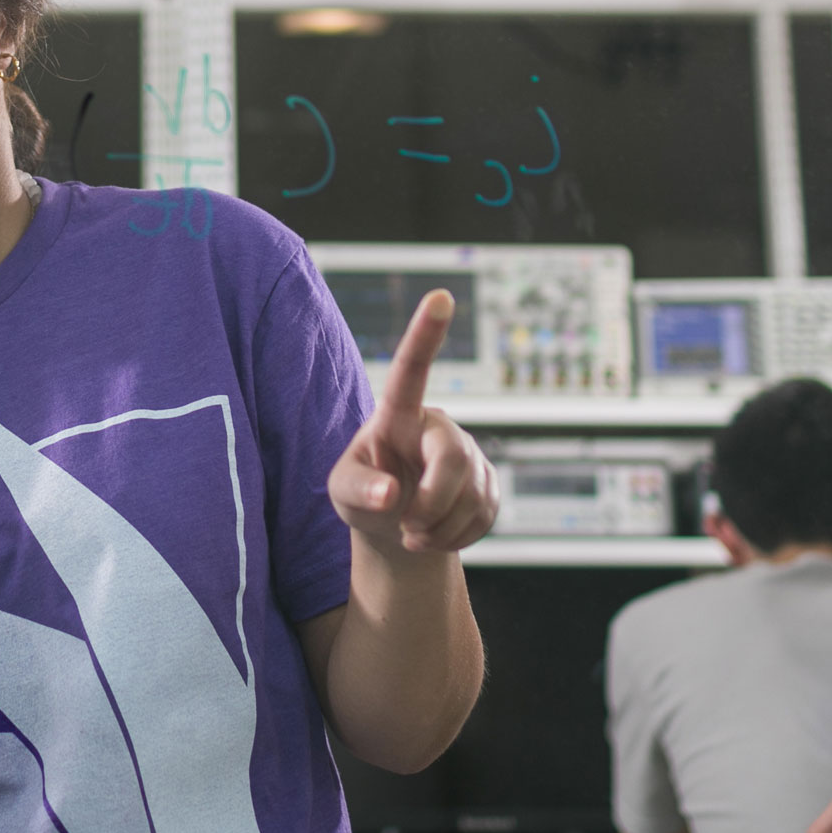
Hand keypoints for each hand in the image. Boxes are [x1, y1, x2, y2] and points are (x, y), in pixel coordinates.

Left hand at [328, 290, 498, 554]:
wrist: (394, 527)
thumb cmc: (363, 495)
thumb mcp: (342, 493)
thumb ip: (359, 490)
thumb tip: (390, 494)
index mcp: (397, 414)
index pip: (413, 369)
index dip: (426, 333)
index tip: (439, 295)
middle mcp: (437, 425)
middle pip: (452, 458)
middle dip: (433, 502)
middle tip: (408, 527)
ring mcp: (468, 453)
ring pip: (470, 495)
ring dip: (439, 527)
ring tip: (413, 532)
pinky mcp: (489, 483)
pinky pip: (485, 515)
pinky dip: (456, 537)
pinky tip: (436, 534)